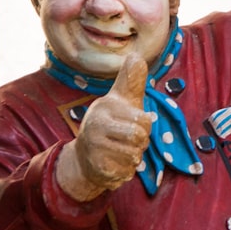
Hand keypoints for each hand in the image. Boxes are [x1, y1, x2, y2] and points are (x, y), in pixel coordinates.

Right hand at [56, 54, 153, 200]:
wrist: (85, 156)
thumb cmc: (111, 123)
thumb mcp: (121, 99)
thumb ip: (131, 80)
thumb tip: (136, 55)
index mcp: (104, 108)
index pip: (144, 120)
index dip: (145, 125)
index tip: (135, 122)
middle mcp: (96, 127)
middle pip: (140, 139)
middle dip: (141, 143)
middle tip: (129, 140)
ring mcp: (95, 150)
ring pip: (134, 158)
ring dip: (133, 158)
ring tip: (121, 151)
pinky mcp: (96, 170)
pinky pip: (126, 174)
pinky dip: (125, 172)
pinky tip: (114, 165)